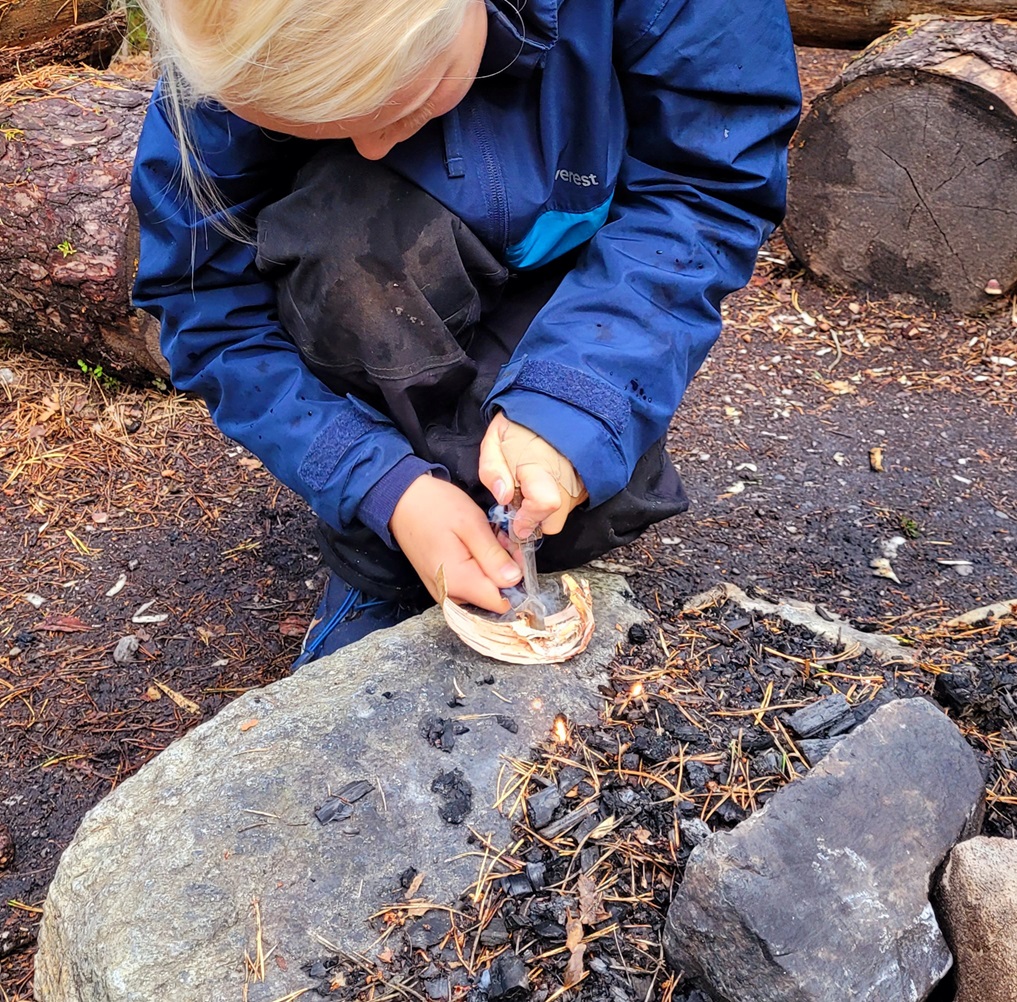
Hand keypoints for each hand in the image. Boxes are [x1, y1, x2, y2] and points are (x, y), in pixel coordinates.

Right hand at [390, 475, 522, 612]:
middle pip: (492, 597)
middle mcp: (450, 594)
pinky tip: (476, 546)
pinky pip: (469, 585)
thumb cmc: (435, 507)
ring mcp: (443, 591)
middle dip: (504, 572)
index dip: (516, 581)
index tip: (516, 555)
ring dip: (491, 568)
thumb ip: (493, 556)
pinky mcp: (441, 584)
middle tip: (500, 540)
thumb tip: (515, 580)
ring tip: (487, 539)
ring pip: (482, 590)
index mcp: (459, 582)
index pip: (501, 602)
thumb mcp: (471, 525)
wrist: (400, 500)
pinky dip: (478, 568)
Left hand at [479, 413, 587, 539]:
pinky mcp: (589, 485)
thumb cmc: (522, 424)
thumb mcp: (495, 439)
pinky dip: (559, 501)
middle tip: (522, 500)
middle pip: (553, 523)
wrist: (557, 405)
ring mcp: (582, 482)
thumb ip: (491, 470)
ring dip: (546, 510)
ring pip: (562, 516)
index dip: (529, 519)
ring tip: (535, 485)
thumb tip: (503, 498)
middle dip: (535, 519)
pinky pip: (572, 506)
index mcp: (541, 465)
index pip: (545, 504)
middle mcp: (567, 477)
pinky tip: (549, 482)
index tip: (516, 520)